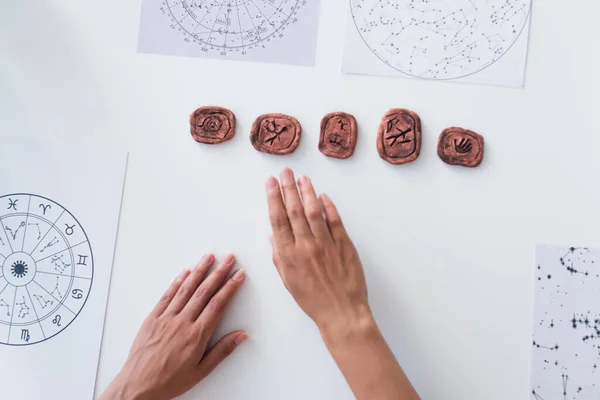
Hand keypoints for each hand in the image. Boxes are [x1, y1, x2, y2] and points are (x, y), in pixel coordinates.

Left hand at [100, 254, 246, 399]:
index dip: (230, 287)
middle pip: (204, 291)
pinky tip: (185, 273)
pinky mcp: (152, 318)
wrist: (137, 386)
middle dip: (219, 272)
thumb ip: (222, 350)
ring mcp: (166, 318)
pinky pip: (167, 296)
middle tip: (229, 259)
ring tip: (209, 257)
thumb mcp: (201, 371)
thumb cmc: (169, 381)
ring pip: (186, 289)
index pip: (218, 304)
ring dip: (199, 271)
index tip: (238, 275)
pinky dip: (177, 282)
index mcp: (197, 335)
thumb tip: (241, 336)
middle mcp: (182, 322)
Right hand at [266, 169, 420, 399]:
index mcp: (288, 256)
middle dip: (288, 188)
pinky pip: (335, 221)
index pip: (278, 220)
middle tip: (285, 172)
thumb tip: (273, 235)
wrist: (341, 313)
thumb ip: (279, 257)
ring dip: (307, 192)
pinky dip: (329, 206)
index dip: (273, 198)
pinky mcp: (344, 245)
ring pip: (314, 211)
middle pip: (294, 210)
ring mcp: (326, 244)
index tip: (271, 183)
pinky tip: (323, 196)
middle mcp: (305, 246)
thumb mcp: (288, 281)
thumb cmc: (313, 300)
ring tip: (302, 178)